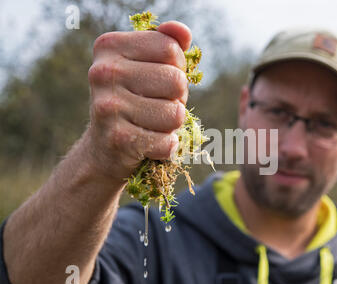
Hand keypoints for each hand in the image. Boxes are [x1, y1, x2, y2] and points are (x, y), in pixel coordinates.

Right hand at [85, 21, 191, 180]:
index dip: (177, 67)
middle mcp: (103, 73)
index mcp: (110, 46)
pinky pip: (167, 142)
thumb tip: (183, 32)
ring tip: (152, 124)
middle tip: (158, 105)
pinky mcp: (118, 140)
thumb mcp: (147, 65)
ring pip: (176, 113)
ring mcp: (108, 107)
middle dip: (177, 97)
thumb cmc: (134, 100)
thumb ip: (167, 43)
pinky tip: (150, 144)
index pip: (170, 48)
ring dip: (173, 124)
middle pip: (176, 80)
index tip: (161, 78)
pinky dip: (167, 147)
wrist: (104, 148)